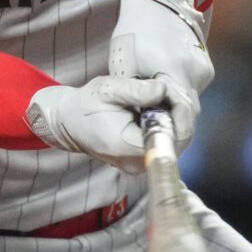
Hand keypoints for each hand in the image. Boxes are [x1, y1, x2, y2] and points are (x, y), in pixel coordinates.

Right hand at [25, 75, 175, 172]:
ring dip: (178, 115)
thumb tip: (163, 89)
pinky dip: (171, 122)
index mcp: (130, 148)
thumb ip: (136, 90)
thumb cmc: (85, 106)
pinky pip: (168, 141)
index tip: (172, 90)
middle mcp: (140, 163)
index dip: (181, 112)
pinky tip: (166, 104)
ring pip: (178, 140)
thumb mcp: (107, 90)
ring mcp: (143, 164)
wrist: (70, 123)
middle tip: (170, 87)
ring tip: (167, 93)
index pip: (173, 137)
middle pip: (180, 139)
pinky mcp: (144, 159)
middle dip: (181, 110)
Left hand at [108, 0, 210, 149]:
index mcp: (175, 72)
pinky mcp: (205, 66)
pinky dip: (178, 97)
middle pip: (188, 113)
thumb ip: (136, 97)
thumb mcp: (126, 65)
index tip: (158, 146)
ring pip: (190, 102)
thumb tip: (140, 126)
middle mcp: (195, 72)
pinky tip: (162, 95)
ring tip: (153, 116)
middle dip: (172, 126)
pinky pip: (192, 89)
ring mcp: (203, 68)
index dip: (172, 135)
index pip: (181, 117)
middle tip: (153, 138)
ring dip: (174, 111)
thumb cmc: (135, 31)